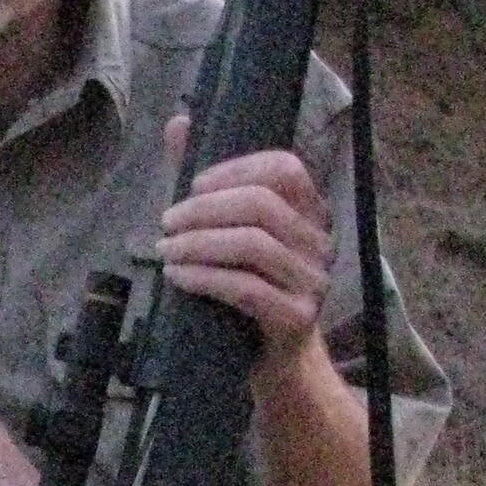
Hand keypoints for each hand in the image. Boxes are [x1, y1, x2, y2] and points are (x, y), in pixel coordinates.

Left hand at [158, 113, 332, 376]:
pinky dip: (205, 278)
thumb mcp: (226, 233)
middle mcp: (319, 243)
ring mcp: (312, 282)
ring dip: (198, 244)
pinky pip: (248, 289)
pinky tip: (177, 277)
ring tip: (166, 251)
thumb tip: (178, 123)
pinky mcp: (297, 319)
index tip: (193, 186)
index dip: (234, 169)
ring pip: (253, 245)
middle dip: (204, 210)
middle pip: (261, 204)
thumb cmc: (246, 291)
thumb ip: (206, 182)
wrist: (272, 362)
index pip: (284, 168)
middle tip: (166, 223)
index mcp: (308, 213)